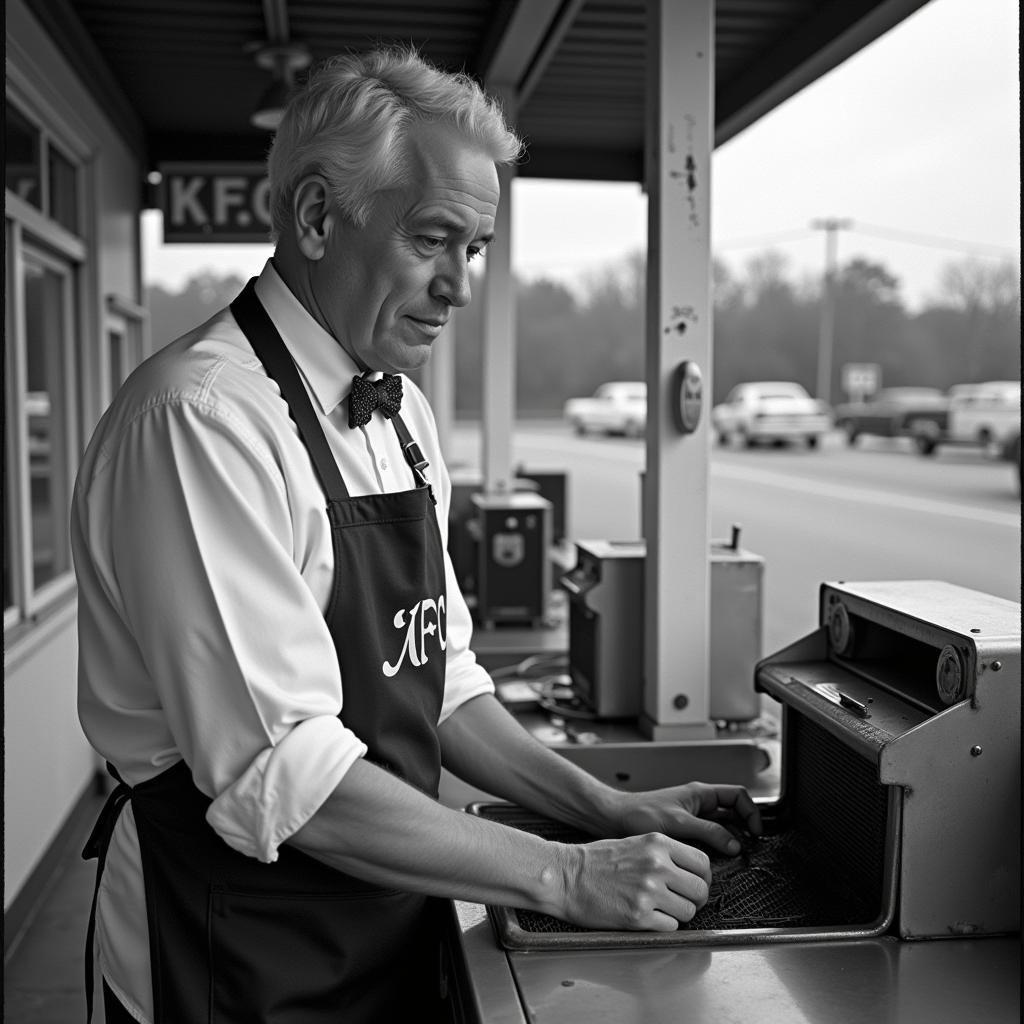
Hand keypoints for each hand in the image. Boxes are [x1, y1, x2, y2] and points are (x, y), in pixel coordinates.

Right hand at [555, 832, 711, 930]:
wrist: (565, 875)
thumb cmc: (597, 860)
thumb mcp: (635, 842)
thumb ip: (664, 853)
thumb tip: (691, 872)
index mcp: (657, 843)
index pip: (703, 862)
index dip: (702, 877)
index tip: (694, 883)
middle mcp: (656, 865)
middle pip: (700, 889)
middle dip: (695, 899)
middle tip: (682, 901)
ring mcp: (648, 891)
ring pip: (688, 911)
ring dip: (678, 914)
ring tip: (659, 909)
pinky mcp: (637, 916)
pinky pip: (670, 927)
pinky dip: (662, 925)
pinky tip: (646, 916)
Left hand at [607, 783, 761, 856]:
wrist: (616, 819)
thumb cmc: (641, 814)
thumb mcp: (679, 823)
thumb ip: (708, 832)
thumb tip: (734, 844)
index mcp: (700, 793)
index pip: (737, 796)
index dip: (751, 812)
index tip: (755, 832)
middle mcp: (698, 803)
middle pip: (733, 812)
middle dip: (744, 827)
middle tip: (750, 847)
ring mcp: (692, 817)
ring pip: (721, 826)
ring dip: (730, 839)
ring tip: (735, 856)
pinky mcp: (684, 831)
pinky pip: (708, 837)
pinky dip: (715, 847)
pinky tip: (714, 861)